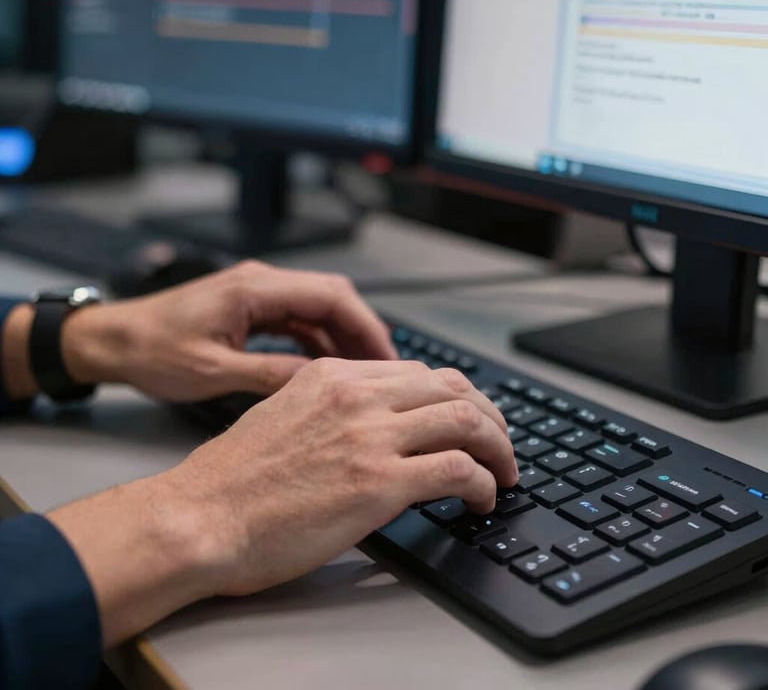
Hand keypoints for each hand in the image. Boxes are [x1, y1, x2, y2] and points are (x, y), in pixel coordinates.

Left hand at [4, 261, 397, 400]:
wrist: (114, 341)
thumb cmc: (150, 350)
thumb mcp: (212, 372)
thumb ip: (269, 375)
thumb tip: (319, 386)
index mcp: (254, 288)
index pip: (330, 294)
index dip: (365, 325)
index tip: (386, 357)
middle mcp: (261, 284)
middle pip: (331, 298)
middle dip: (361, 332)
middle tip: (384, 370)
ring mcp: (257, 296)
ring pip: (317, 310)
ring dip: (341, 339)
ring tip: (363, 376)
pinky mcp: (251, 311)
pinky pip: (298, 322)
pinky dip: (318, 344)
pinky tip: (328, 372)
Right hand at [168, 358, 517, 596]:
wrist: (200, 516)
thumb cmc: (231, 479)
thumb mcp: (281, 416)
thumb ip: (330, 409)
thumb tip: (370, 426)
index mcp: (332, 376)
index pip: (418, 372)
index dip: (455, 395)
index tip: (468, 417)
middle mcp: (356, 396)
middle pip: (453, 388)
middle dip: (489, 416)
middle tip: (501, 443)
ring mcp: (370, 436)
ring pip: (467, 421)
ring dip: (499, 447)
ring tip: (505, 471)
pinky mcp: (379, 483)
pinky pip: (458, 470)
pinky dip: (483, 483)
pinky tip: (482, 499)